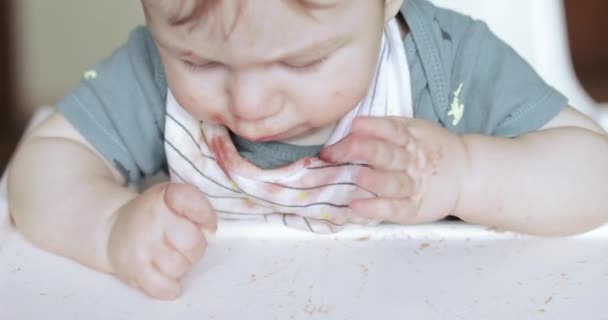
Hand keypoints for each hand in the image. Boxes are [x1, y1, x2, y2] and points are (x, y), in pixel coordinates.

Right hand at [107, 183, 216, 299]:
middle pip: (193, 243)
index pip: (191, 200)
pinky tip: (164, 275)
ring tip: (168, 256)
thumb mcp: (175, 201)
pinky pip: (164, 287)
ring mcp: (141, 244)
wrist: (114, 230)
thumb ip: (198, 210)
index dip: (205, 215)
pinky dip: (169, 286)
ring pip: (181, 267)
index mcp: (165, 196)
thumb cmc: (154, 218)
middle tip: (182, 244)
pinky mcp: (133, 269)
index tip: (205, 223)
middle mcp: (151, 217)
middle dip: (194, 248)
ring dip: (180, 267)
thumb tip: (210, 233)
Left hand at [319, 116, 467, 224]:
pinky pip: (394, 208)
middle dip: (364, 152)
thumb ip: (386, 130)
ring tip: (354, 177)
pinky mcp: (412, 208)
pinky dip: (376, 208)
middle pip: (388, 155)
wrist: (466, 173)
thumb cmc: (428, 150)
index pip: (391, 130)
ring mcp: (413, 186)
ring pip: (392, 183)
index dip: (373, 127)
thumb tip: (347, 129)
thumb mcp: (414, 132)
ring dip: (372, 180)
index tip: (354, 125)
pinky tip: (356, 206)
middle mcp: (411, 161)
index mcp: (410, 138)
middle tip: (340, 151)